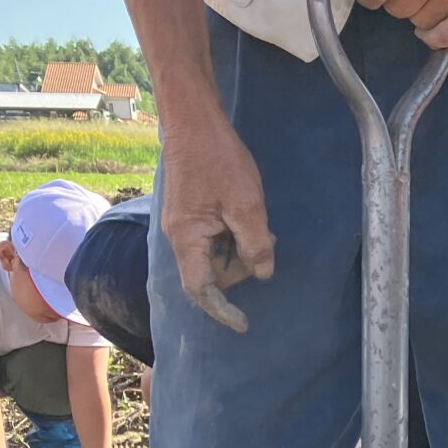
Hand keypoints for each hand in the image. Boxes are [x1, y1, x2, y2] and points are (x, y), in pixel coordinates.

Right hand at [158, 112, 274, 332]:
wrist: (194, 122)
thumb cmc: (218, 159)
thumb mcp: (247, 205)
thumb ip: (255, 244)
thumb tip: (262, 274)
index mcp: (188, 238)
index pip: (201, 288)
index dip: (221, 310)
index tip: (243, 325)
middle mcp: (181, 236)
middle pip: (213, 273)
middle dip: (242, 267)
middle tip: (266, 241)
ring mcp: (186, 225)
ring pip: (217, 256)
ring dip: (241, 249)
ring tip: (258, 222)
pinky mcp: (194, 214)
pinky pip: (216, 238)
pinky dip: (235, 236)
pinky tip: (249, 216)